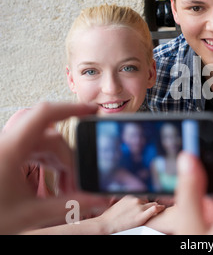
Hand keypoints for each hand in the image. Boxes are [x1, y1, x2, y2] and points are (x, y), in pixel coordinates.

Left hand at [0, 102, 108, 233]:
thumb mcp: (29, 214)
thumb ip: (67, 206)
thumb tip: (95, 201)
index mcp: (10, 149)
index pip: (45, 115)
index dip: (71, 108)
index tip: (92, 110)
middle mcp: (8, 143)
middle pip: (51, 138)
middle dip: (69, 161)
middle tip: (77, 185)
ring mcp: (7, 148)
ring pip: (44, 145)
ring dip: (60, 164)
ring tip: (66, 189)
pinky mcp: (6, 155)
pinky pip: (35, 151)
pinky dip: (49, 163)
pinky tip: (55, 181)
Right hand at [95, 195, 164, 233]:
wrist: (105, 225)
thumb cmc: (109, 218)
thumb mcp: (116, 204)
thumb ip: (124, 201)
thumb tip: (119, 199)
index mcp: (129, 196)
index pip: (142, 197)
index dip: (146, 201)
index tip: (148, 203)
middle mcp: (135, 200)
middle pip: (148, 201)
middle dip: (151, 204)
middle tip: (156, 206)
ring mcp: (139, 207)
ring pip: (152, 204)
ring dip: (156, 206)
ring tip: (161, 208)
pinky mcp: (141, 216)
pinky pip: (155, 209)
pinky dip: (159, 208)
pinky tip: (162, 208)